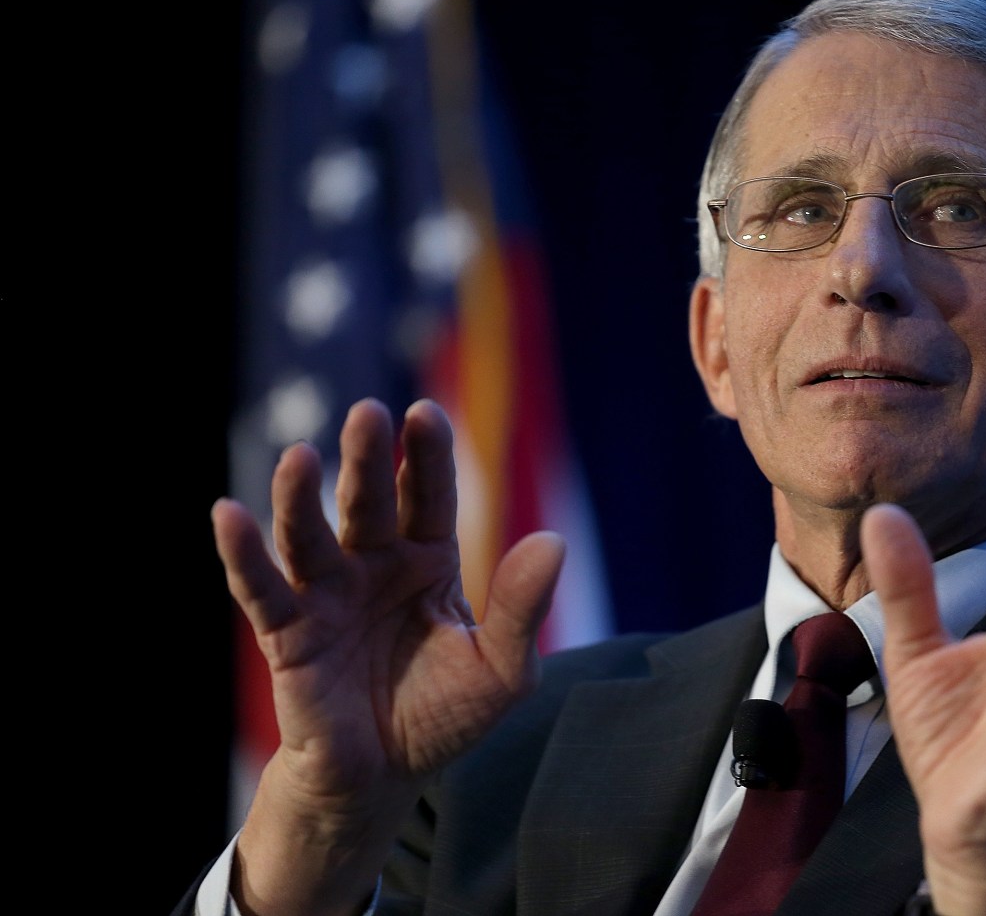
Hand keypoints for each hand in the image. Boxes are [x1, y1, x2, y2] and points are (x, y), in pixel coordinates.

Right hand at [214, 397, 562, 915]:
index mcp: (429, 562)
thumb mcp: (500, 669)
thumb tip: (553, 542)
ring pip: (311, 535)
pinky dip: (243, 554)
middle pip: (370, 502)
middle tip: (367, 412)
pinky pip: (263, 589)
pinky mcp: (288, 634)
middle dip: (368, 459)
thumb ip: (521, 609)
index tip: (425, 412)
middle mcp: (375, 565)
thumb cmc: (444, 714)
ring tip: (300, 457)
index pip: (430, 498)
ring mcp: (328, 595)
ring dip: (301, 497)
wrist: (386, 778)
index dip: (427, 457)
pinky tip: (228, 514)